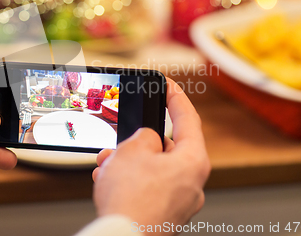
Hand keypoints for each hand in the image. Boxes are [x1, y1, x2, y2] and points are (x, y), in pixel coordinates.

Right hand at [92, 78, 210, 234]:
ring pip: (153, 170)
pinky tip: (110, 182)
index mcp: (193, 162)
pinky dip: (130, 182)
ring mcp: (179, 202)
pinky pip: (147, 189)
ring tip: (107, 164)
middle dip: (138, 142)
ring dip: (128, 163)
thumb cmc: (132, 199)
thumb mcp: (132, 150)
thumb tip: (147, 141)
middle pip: (166, 148)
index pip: (188, 119)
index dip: (176, 98)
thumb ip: (143, 136)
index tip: (168, 85)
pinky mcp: (164, 215)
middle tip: (120, 141)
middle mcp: (192, 183)